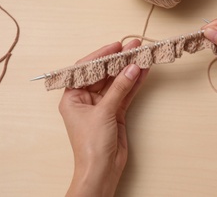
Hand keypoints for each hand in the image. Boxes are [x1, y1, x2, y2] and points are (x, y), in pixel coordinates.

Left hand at [59, 40, 148, 196]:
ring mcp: (103, 105)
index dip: (101, 55)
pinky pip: (126, 93)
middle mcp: (87, 99)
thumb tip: (132, 68)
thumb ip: (119, 88)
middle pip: (104, 74)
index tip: (116, 46)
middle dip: (119, 60)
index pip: (86, 69)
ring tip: (143, 55)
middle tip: (134, 47)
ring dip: (130, 69)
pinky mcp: (116, 112)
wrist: (102, 170)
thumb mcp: (103, 112)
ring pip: (118, 82)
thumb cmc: (91, 145)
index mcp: (73, 97)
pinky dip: (135, 83)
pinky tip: (144, 71)